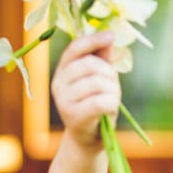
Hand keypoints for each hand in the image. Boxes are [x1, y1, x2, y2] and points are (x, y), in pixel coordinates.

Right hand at [51, 31, 120, 148]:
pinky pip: (100, 101)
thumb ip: (102, 58)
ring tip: (111, 100)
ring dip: (113, 91)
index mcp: (62, 71)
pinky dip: (112, 103)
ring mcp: (63, 100)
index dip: (93, 40)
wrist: (90, 137)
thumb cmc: (96, 103)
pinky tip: (110, 109)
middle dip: (110, 74)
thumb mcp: (100, 78)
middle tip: (113, 87)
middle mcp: (58, 84)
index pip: (75, 48)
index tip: (111, 36)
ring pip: (98, 83)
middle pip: (91, 65)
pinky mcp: (73, 116)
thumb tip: (109, 35)